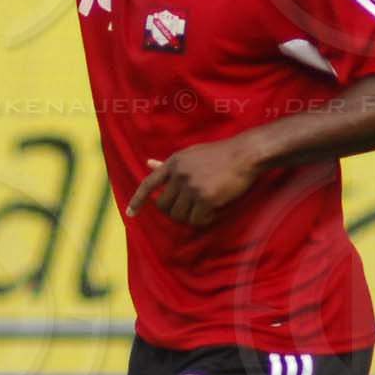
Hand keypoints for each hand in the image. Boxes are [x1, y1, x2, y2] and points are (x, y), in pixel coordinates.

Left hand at [124, 139, 263, 228]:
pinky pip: (197, 219)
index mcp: (174, 162)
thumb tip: (148, 164)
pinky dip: (204, 220)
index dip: (137, 200)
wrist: (245, 154)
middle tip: (189, 210)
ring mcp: (192, 186)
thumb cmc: (219, 154)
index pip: (148, 183)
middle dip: (174, 212)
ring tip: (204, 209)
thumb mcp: (190, 154)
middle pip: (164, 206)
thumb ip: (169, 164)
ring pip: (180, 215)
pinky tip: (213, 212)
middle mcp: (179, 174)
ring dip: (191, 217)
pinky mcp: (206, 198)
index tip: (130, 213)